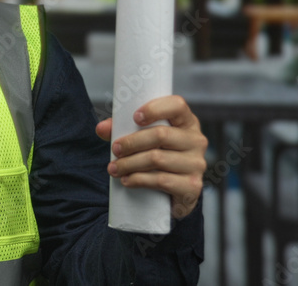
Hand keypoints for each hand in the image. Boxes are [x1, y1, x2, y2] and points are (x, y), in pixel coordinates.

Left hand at [95, 95, 207, 218]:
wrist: (174, 192)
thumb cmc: (158, 155)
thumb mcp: (142, 138)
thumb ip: (122, 129)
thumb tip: (101, 128)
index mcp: (186, 121)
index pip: (177, 105)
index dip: (155, 109)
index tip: (135, 117)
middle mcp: (196, 140)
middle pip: (161, 134)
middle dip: (132, 142)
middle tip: (115, 149)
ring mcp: (196, 164)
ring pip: (157, 159)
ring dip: (129, 163)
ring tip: (114, 168)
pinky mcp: (192, 186)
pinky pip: (161, 180)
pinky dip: (139, 179)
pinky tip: (127, 180)